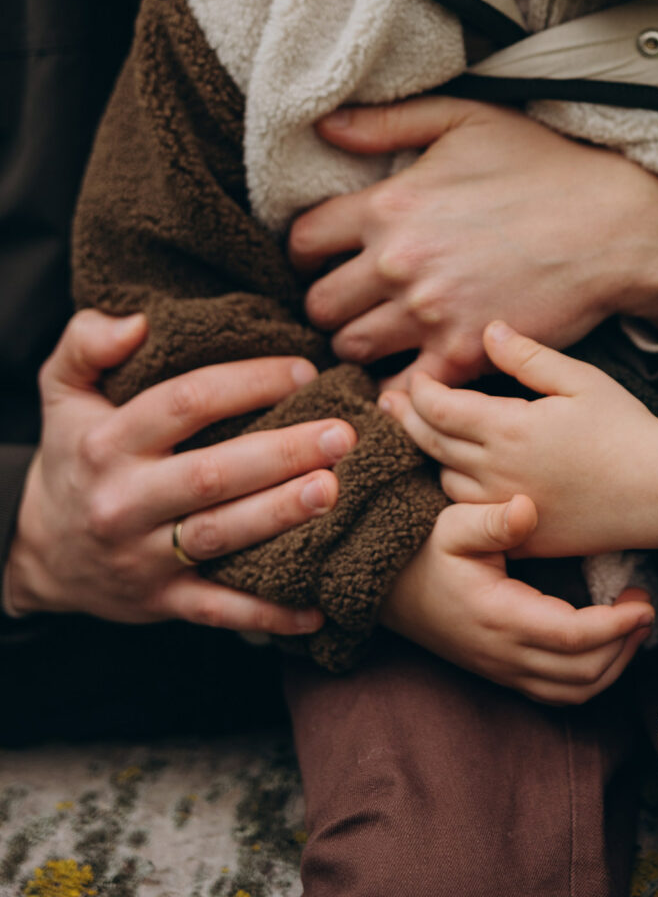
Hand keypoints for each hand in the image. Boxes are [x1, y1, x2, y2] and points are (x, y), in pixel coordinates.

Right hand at [4, 310, 356, 632]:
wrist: (38, 549)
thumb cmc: (74, 452)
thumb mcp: (63, 390)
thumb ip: (86, 341)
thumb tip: (137, 322)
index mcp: (109, 442)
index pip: (185, 403)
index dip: (247, 383)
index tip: (302, 370)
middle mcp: (126, 501)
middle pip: (211, 474)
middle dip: (282, 453)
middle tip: (342, 435)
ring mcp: (143, 557)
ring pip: (220, 537)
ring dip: (280, 515)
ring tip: (334, 490)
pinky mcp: (161, 602)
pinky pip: (218, 610)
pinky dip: (267, 612)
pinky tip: (317, 606)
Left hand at [290, 95, 657, 388]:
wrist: (613, 224)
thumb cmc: (543, 165)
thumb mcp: (466, 121)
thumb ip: (389, 122)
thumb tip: (325, 125)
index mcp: (390, 206)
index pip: (303, 243)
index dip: (308, 251)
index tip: (326, 256)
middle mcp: (398, 264)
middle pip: (319, 304)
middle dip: (330, 301)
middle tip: (354, 297)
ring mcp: (429, 315)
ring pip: (350, 347)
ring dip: (359, 341)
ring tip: (381, 331)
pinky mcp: (464, 355)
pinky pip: (402, 390)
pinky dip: (398, 388)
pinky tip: (408, 372)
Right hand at [380, 492, 654, 703]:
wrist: (389, 587)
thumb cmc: (426, 549)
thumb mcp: (453, 524)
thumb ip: (491, 521)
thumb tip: (527, 508)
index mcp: (499, 616)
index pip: (573, 637)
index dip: (616, 625)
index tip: (644, 602)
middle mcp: (504, 654)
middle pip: (583, 673)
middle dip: (624, 645)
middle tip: (645, 605)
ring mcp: (502, 670)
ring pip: (573, 692)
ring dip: (612, 665)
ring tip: (632, 626)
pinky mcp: (502, 673)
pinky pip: (556, 694)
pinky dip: (590, 678)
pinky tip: (604, 645)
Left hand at [386, 322, 657, 557]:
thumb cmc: (625, 428)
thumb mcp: (580, 379)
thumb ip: (528, 356)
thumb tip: (487, 330)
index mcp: (509, 429)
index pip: (439, 408)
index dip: (419, 389)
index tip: (414, 376)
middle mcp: (498, 472)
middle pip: (431, 444)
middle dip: (406, 419)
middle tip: (387, 401)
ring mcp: (507, 509)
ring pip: (444, 481)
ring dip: (427, 456)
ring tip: (416, 434)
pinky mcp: (521, 537)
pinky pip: (470, 515)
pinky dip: (454, 492)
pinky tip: (452, 475)